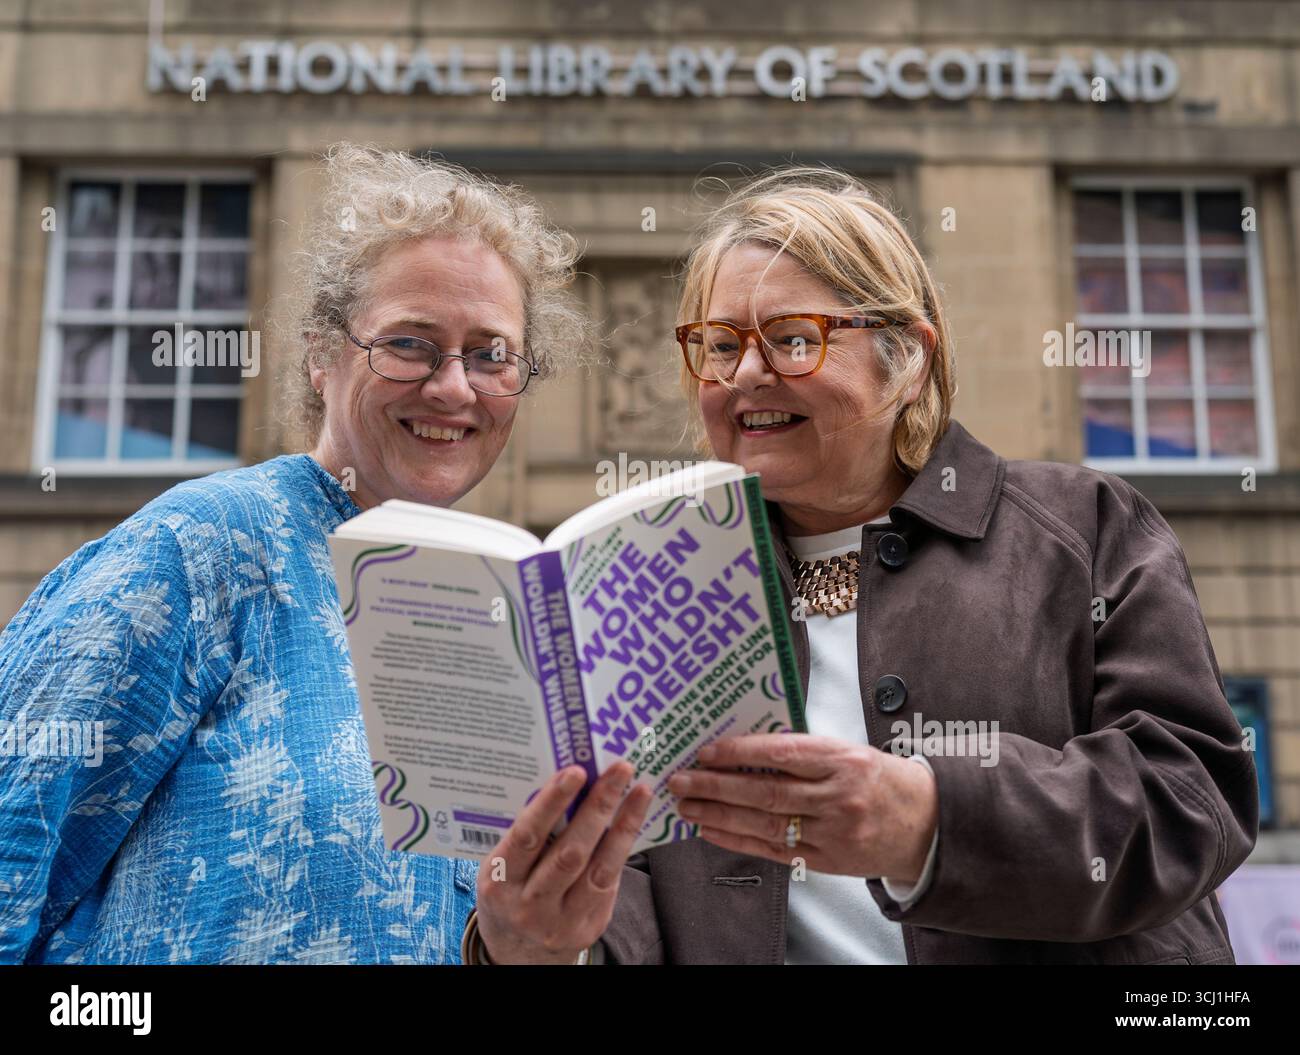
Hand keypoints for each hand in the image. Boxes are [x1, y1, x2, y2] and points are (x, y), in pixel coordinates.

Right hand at [476, 761, 652, 964]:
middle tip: (618, 770)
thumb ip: (529, 835)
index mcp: (499, 882)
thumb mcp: (504, 866)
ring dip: (624, 825)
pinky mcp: (588, 928)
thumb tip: (568, 782)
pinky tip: (634, 820)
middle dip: (598, 807)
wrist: (517, 952)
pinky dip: (623, 848)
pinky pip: (610, 883)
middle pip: (570, 853)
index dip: (552, 802)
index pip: (527, 837)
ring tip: (639, 791)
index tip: (575, 771)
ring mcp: (561, 922)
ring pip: (599, 869)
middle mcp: (529, 906)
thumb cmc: (511, 891)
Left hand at [668, 734, 936, 883]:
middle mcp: (838, 797)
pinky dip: (738, 839)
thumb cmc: (879, 779)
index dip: (741, 752)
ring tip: (687, 805)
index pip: (783, 753)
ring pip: (765, 824)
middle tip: (682, 779)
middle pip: (767, 792)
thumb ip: (804, 751)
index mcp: (844, 760)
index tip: (707, 750)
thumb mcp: (849, 751)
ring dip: (720, 814)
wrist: (925, 823)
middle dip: (717, 786)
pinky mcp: (827, 861)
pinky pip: (774, 850)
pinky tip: (711, 829)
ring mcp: (832, 833)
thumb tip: (747, 746)